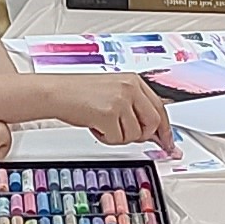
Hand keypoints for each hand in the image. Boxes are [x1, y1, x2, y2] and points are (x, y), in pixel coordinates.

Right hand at [46, 72, 178, 146]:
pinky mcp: (109, 114)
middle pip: (153, 123)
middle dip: (141, 135)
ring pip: (135, 134)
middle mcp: (130, 88)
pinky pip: (117, 139)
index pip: (160, 108)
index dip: (165, 129)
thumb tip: (153, 132)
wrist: (56, 92)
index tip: (168, 143)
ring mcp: (120, 100)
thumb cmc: (80, 94)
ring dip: (118, 136)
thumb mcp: (113, 92)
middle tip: (124, 134)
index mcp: (133, 81)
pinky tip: (95, 125)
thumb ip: (134, 107)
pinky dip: (106, 138)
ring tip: (102, 124)